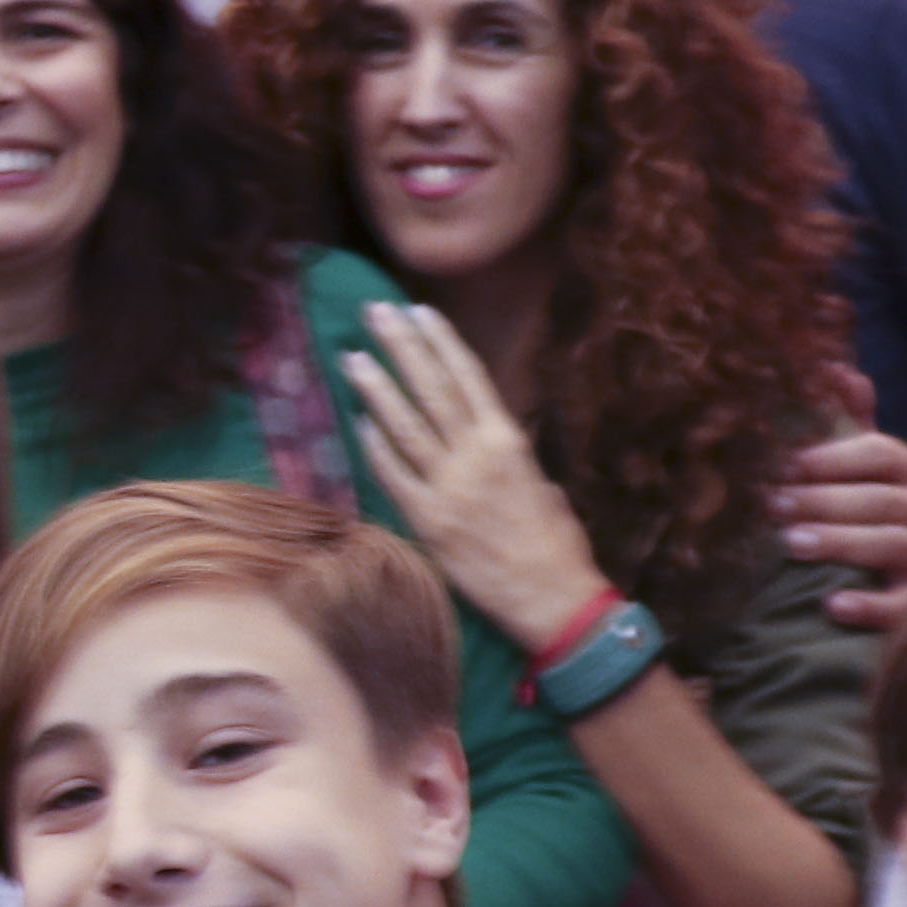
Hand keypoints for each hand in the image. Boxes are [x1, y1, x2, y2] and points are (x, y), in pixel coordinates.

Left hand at [340, 301, 606, 652]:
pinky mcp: (427, 520)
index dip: (441, 341)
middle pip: (431, 388)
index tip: (418, 310)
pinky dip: (375, 447)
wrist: (552, 595)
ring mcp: (448, 486)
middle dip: (402, 346)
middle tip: (374, 311)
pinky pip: (394, 475)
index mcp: (508, 440)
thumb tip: (492, 436)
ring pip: (405, 425)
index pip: (468, 376)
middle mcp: (476, 454)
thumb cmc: (555, 541)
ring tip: (351, 354)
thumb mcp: (540, 482)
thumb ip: (510, 455)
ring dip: (376, 387)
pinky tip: (357, 421)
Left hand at [778, 395, 906, 625]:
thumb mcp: (856, 456)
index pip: (879, 452)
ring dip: (841, 543)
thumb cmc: (862, 501)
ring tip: (792, 545)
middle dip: (823, 500)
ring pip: (892, 545)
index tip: (783, 465)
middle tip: (770, 504)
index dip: (831, 457)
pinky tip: (832, 606)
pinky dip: (871, 607)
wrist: (899, 564)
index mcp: (906, 468)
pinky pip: (903, 606)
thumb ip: (847, 415)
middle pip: (879, 499)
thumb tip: (832, 364)